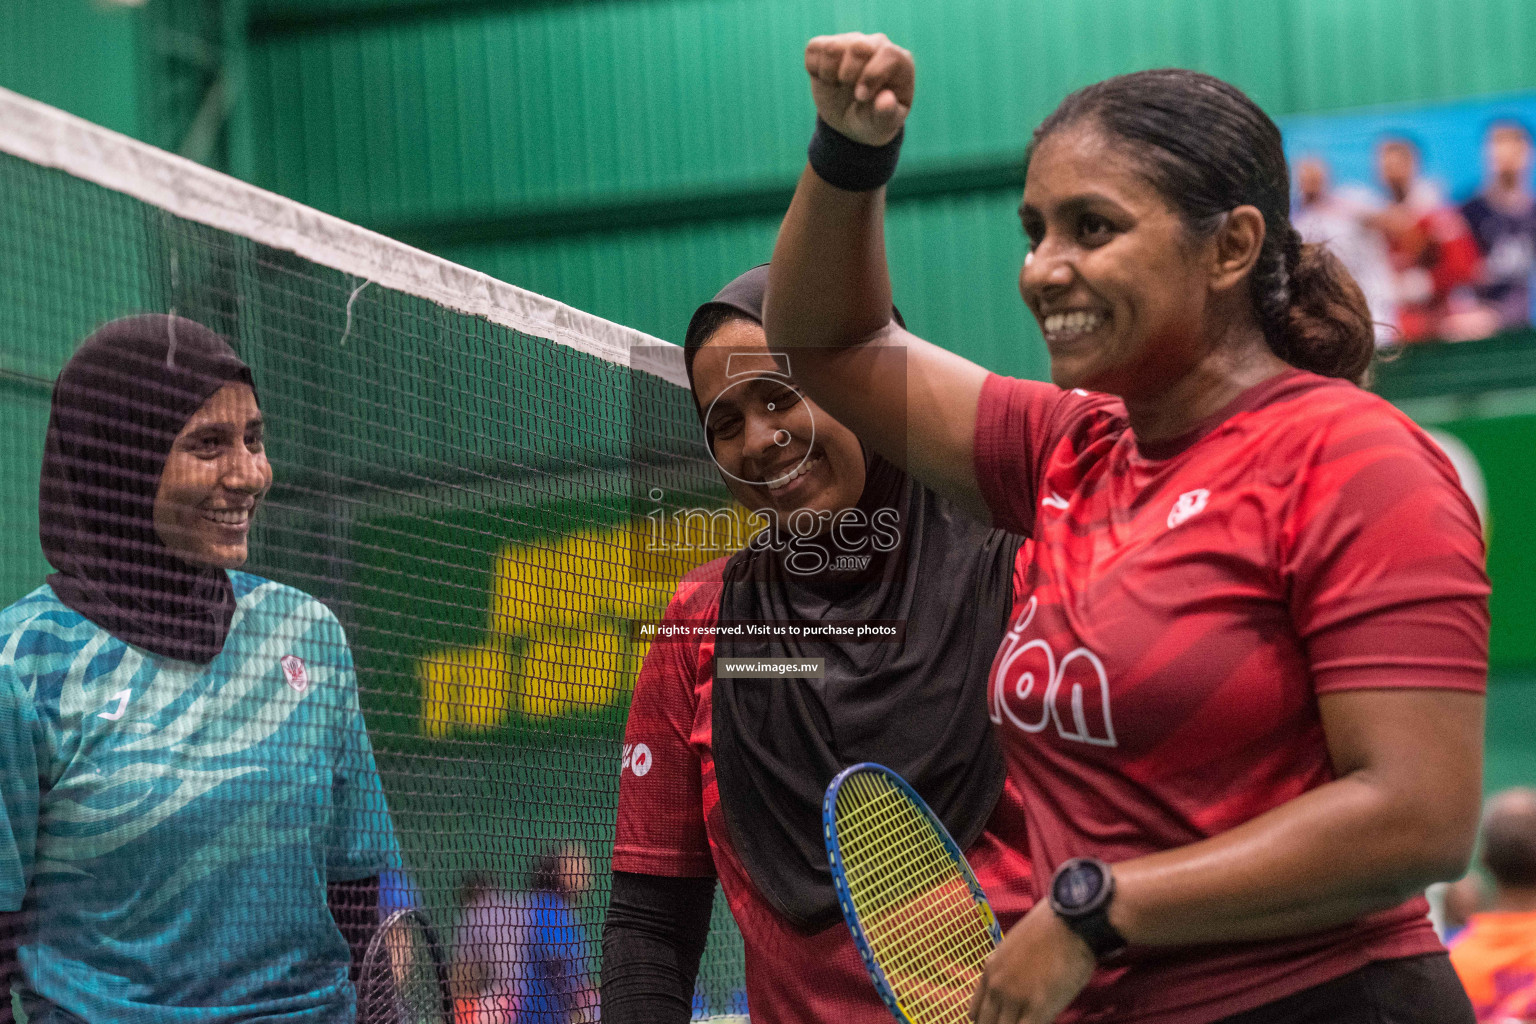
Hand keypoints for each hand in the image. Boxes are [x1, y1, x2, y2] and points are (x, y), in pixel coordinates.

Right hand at [804, 33, 914, 145]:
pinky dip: (815, 70)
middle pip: (859, 47)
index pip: (888, 54)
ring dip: (830, 74)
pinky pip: (814, 49)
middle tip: (851, 94)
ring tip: (839, 86)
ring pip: (832, 47)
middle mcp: (876, 45)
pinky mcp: (827, 44)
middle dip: (849, 76)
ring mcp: (851, 41)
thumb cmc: (872, 120)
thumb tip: (886, 100)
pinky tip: (828, 80)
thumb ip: (887, 115)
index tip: (860, 97)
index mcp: (899, 61)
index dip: (871, 76)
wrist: (849, 119)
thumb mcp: (882, 125)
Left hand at [969, 902, 1094, 1023]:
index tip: (1001, 1023)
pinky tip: (1043, 1022)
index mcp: (990, 970)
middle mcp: (997, 986)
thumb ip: (1007, 970)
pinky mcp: (1039, 1007)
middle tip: (1017, 1022)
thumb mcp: (1014, 947)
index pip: (975, 1013)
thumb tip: (1010, 989)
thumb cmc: (1050, 930)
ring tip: (1032, 1021)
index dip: (988, 1023)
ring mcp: (1016, 998)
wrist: (1070, 921)